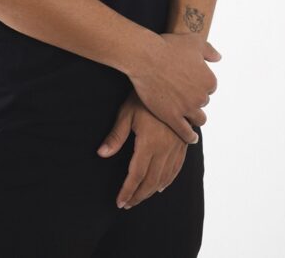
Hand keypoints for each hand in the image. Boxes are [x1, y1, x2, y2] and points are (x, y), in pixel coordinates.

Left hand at [96, 88, 191, 209]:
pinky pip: (177, 168)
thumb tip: (101, 154)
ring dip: (151, 190)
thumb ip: (116, 135)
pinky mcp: (183, 142)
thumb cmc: (143, 95)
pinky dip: (168, 180)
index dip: (128, 191)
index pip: (136, 175)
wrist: (169, 82)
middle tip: (128, 203)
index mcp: (149, 143)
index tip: (120, 202)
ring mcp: (177, 146)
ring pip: (165, 177)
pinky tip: (161, 186)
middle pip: (151, 181)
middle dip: (138, 195)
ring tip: (140, 197)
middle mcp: (165, 148)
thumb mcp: (127, 112)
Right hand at [127, 34, 220, 142]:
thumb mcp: (194, 42)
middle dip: (195, 98)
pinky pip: (185, 132)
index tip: (190, 80)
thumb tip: (218, 58)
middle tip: (183, 93)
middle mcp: (201, 96)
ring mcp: (187, 108)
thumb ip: (209, 50)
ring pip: (198, 119)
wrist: (146, 57)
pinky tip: (191, 137)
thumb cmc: (169, 47)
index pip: (210, 87)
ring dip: (195, 117)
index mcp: (208, 79)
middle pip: (203, 102)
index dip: (199, 83)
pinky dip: (189, 136)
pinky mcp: (172, 117)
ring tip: (189, 116)